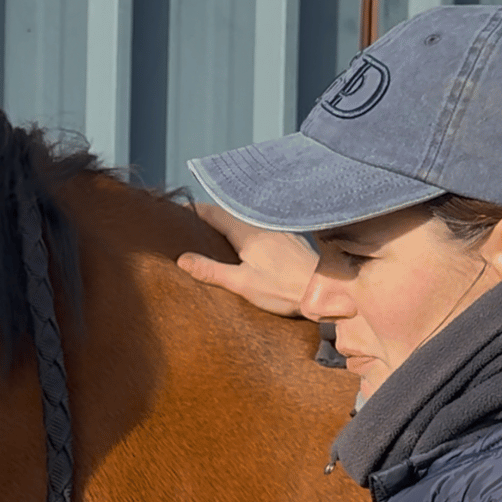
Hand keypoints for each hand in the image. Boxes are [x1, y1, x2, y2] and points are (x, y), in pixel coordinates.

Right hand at [177, 202, 318, 317]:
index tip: (177, 212)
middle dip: (208, 218)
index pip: (212, 212)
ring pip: (245, 220)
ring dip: (227, 224)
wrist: (324, 290)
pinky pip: (259, 227)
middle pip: (228, 214)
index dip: (193, 211)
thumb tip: (182, 259)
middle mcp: (261, 224)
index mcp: (247, 231)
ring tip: (212, 236)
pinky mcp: (289, 238)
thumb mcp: (241, 283)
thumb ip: (211, 271)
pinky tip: (244, 247)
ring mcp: (277, 229)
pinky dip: (245, 231)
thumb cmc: (283, 289)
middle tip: (190, 226)